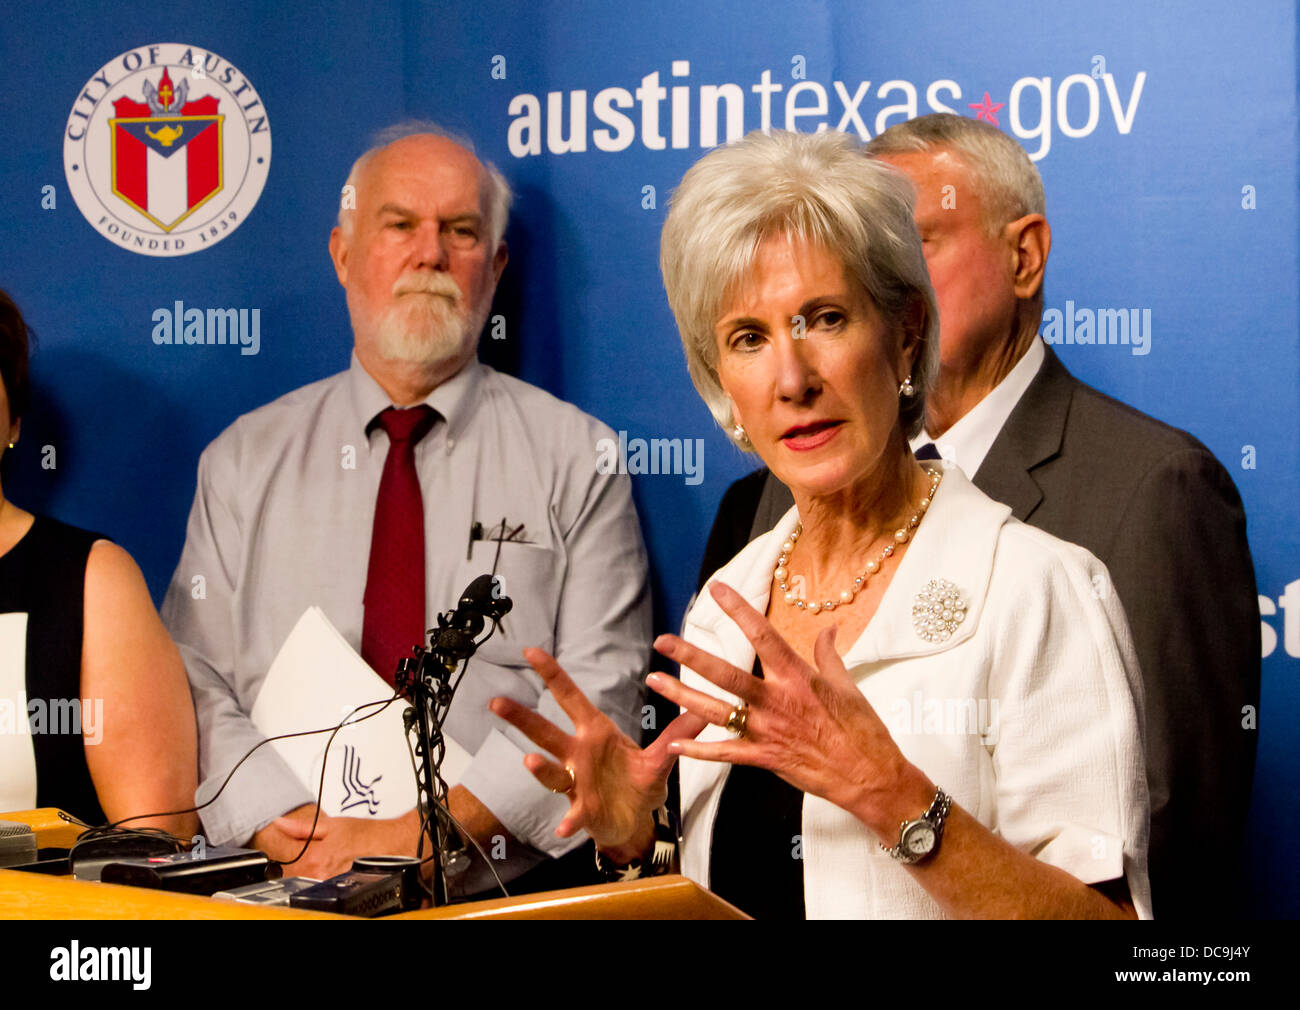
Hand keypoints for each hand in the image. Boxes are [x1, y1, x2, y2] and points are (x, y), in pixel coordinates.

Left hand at [250, 804, 419, 879]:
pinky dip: (325, 885)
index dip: (286, 859)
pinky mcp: (343, 896)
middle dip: (300, 869)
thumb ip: (302, 828)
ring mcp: (332, 889)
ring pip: (308, 887)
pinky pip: (324, 893)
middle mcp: (321, 877)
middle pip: (294, 879)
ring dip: (312, 878)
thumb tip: (280, 824)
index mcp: (314, 858)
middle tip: (318, 858)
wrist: (397, 846)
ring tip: (330, 865)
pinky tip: (336, 875)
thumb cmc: (371, 835)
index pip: (283, 866)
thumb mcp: (334, 825)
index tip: (294, 855)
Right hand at [489, 648, 706, 856]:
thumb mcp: (659, 757)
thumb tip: (703, 708)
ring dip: (540, 768)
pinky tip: (564, 826)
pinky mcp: (583, 809)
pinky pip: (573, 813)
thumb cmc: (638, 783)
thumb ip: (677, 733)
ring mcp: (576, 782)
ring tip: (531, 761)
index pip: (570, 698)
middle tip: (497, 701)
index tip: (530, 651)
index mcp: (595, 732)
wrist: (635, 821)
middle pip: (546, 731)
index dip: (552, 674)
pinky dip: (569, 820)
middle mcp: (579, 754)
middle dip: (522, 717)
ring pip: (551, 771)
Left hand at [649, 582, 929, 836]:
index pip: (762, 634)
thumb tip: (827, 628)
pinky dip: (698, 750)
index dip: (738, 609)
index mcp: (797, 677)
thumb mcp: (847, 685)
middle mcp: (776, 700)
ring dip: (681, 695)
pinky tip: (675, 744)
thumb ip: (828, 654)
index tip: (717, 590)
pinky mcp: (764, 758)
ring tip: (654, 681)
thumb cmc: (862, 730)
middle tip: (662, 640)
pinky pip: (725, 753)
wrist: (870, 776)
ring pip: (714, 711)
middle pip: (725, 673)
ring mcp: (766, 731)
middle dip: (690, 655)